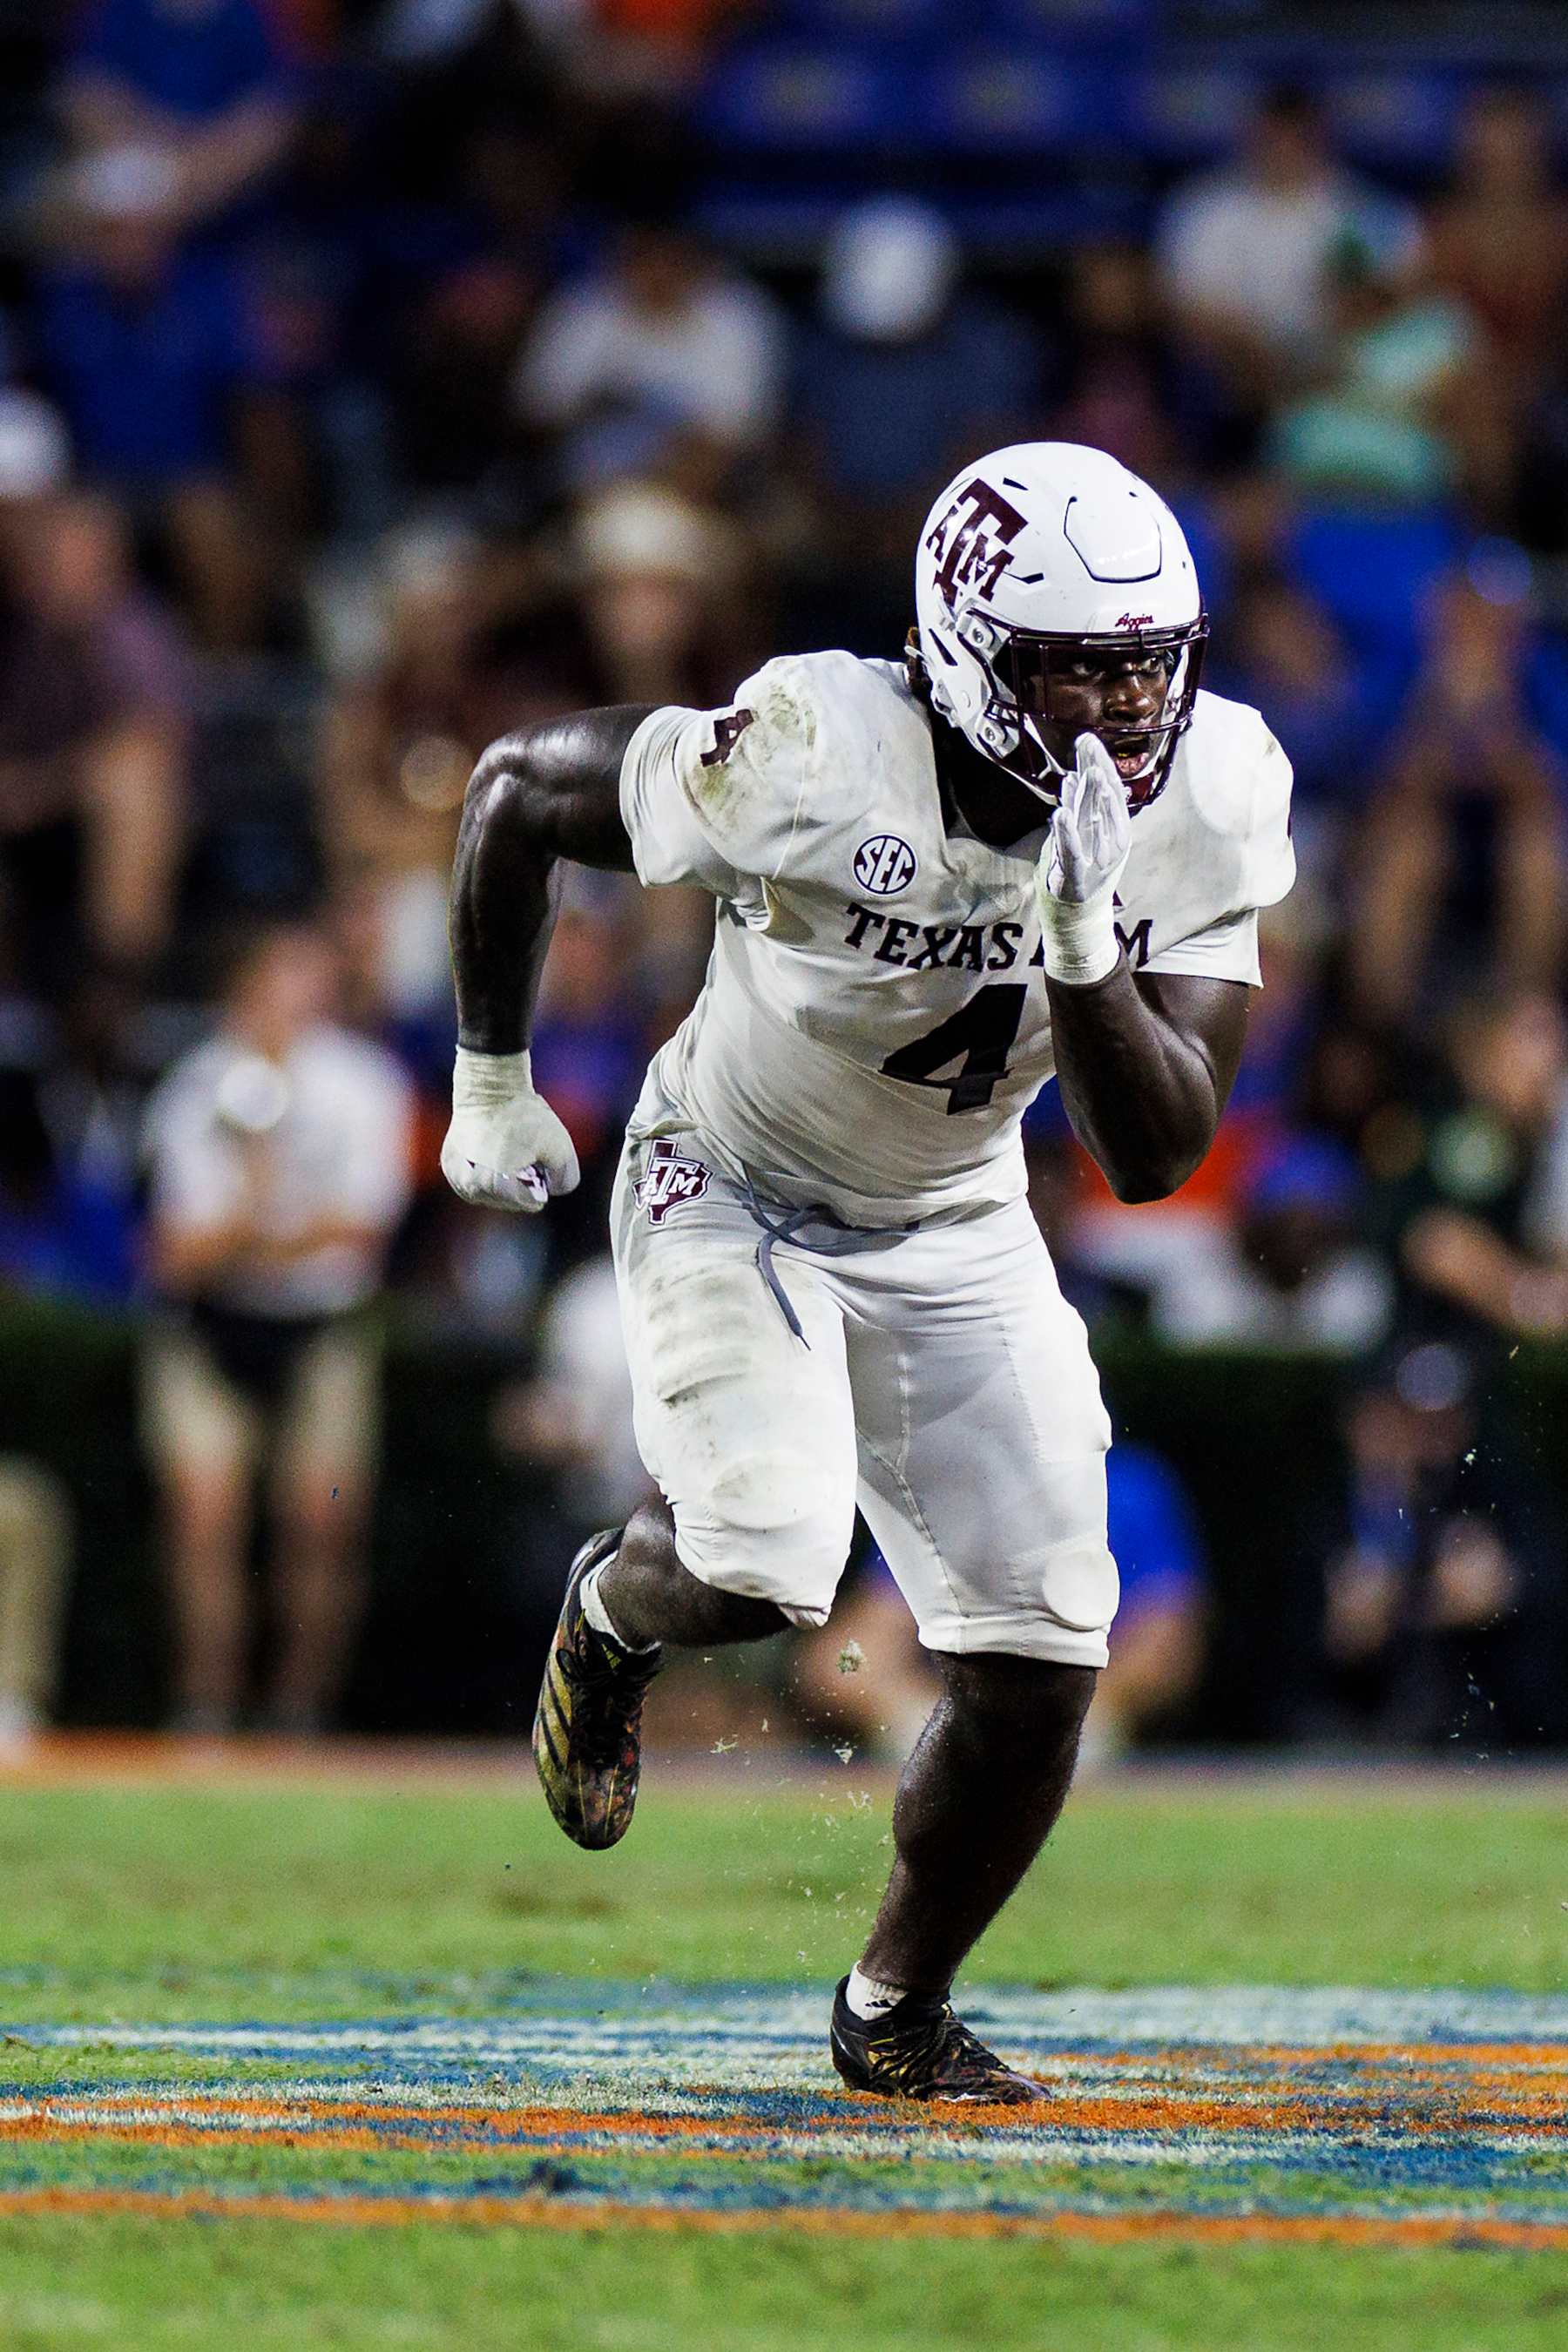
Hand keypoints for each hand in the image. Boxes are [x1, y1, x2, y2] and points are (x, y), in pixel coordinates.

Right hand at [440, 1048, 579, 1212]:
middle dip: (521, 1187)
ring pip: (487, 1196)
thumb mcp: (560, 1147)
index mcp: (495, 1182)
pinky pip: (471, 1184)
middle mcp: (469, 1185)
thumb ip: (564, 1178)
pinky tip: (496, 1161)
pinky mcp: (449, 1165)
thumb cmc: (523, 1115)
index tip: (541, 1166)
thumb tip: (551, 1190)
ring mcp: (456, 1177)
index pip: (527, 1203)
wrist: (489, 1086)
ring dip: (503, 1185)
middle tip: (528, 1162)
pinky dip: (487, 1178)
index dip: (541, 1187)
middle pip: (506, 1202)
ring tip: (511, 1160)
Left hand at [1042, 733, 1131, 905]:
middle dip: (1096, 770)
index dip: (1099, 764)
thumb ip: (1081, 806)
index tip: (1088, 739)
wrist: (1080, 914)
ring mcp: (1097, 859)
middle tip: (1088, 743)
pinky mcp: (1077, 876)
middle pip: (1102, 800)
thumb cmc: (1083, 870)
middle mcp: (1110, 841)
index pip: (1108, 789)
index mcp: (1114, 828)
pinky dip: (1066, 833)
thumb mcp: (1086, 835)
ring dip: (1090, 796)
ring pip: (1092, 822)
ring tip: (1087, 772)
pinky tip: (1060, 815)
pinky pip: (1072, 851)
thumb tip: (1075, 775)